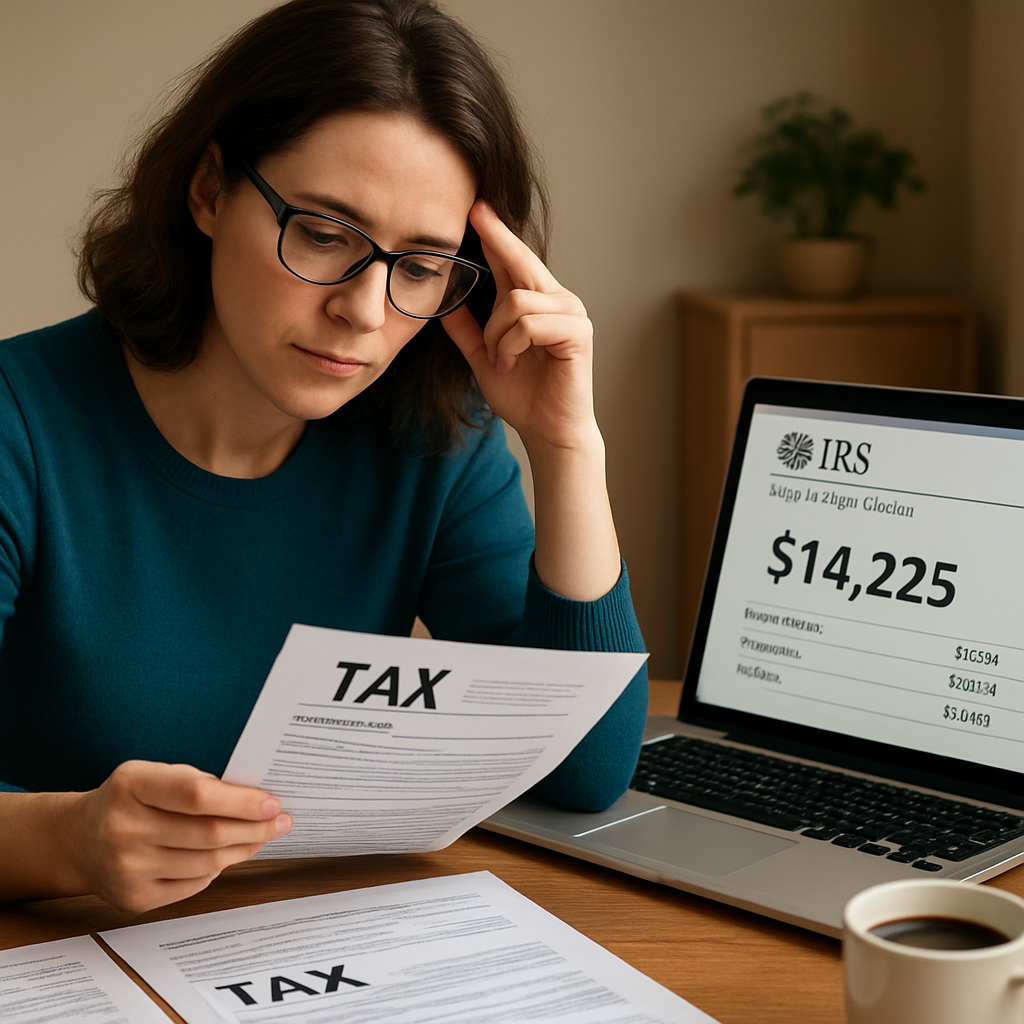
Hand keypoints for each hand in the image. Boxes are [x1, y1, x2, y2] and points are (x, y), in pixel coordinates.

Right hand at [68, 760, 291, 912]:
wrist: (77, 840)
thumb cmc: (129, 800)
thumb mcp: (153, 775)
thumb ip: (197, 783)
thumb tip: (256, 800)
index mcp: (131, 785)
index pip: (198, 795)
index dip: (241, 801)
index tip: (272, 803)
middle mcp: (123, 828)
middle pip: (209, 833)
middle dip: (255, 828)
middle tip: (281, 822)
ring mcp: (126, 868)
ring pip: (207, 863)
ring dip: (244, 849)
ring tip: (262, 837)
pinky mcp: (134, 898)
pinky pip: (194, 884)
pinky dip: (218, 869)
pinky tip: (228, 855)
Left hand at [442, 200, 598, 453]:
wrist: (547, 430)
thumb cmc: (523, 396)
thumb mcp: (484, 358)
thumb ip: (467, 331)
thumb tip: (445, 304)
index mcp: (537, 303)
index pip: (514, 260)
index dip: (496, 233)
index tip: (476, 207)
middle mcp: (557, 301)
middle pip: (520, 263)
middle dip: (496, 241)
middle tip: (475, 213)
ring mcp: (571, 314)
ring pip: (517, 300)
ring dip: (497, 334)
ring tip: (500, 360)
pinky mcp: (578, 332)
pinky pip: (530, 323)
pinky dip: (511, 344)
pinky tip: (511, 363)